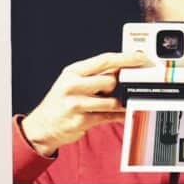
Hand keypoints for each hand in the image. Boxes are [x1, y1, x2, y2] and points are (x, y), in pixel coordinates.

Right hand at [21, 51, 150, 155]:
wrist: (43, 125)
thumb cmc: (62, 101)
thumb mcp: (72, 81)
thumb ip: (94, 74)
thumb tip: (123, 68)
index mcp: (73, 71)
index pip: (104, 60)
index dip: (126, 58)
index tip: (141, 59)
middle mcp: (73, 85)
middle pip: (110, 80)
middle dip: (119, 85)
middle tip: (121, 88)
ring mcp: (76, 104)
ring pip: (111, 101)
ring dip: (119, 103)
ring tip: (119, 103)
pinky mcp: (81, 121)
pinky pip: (109, 117)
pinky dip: (119, 116)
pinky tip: (123, 114)